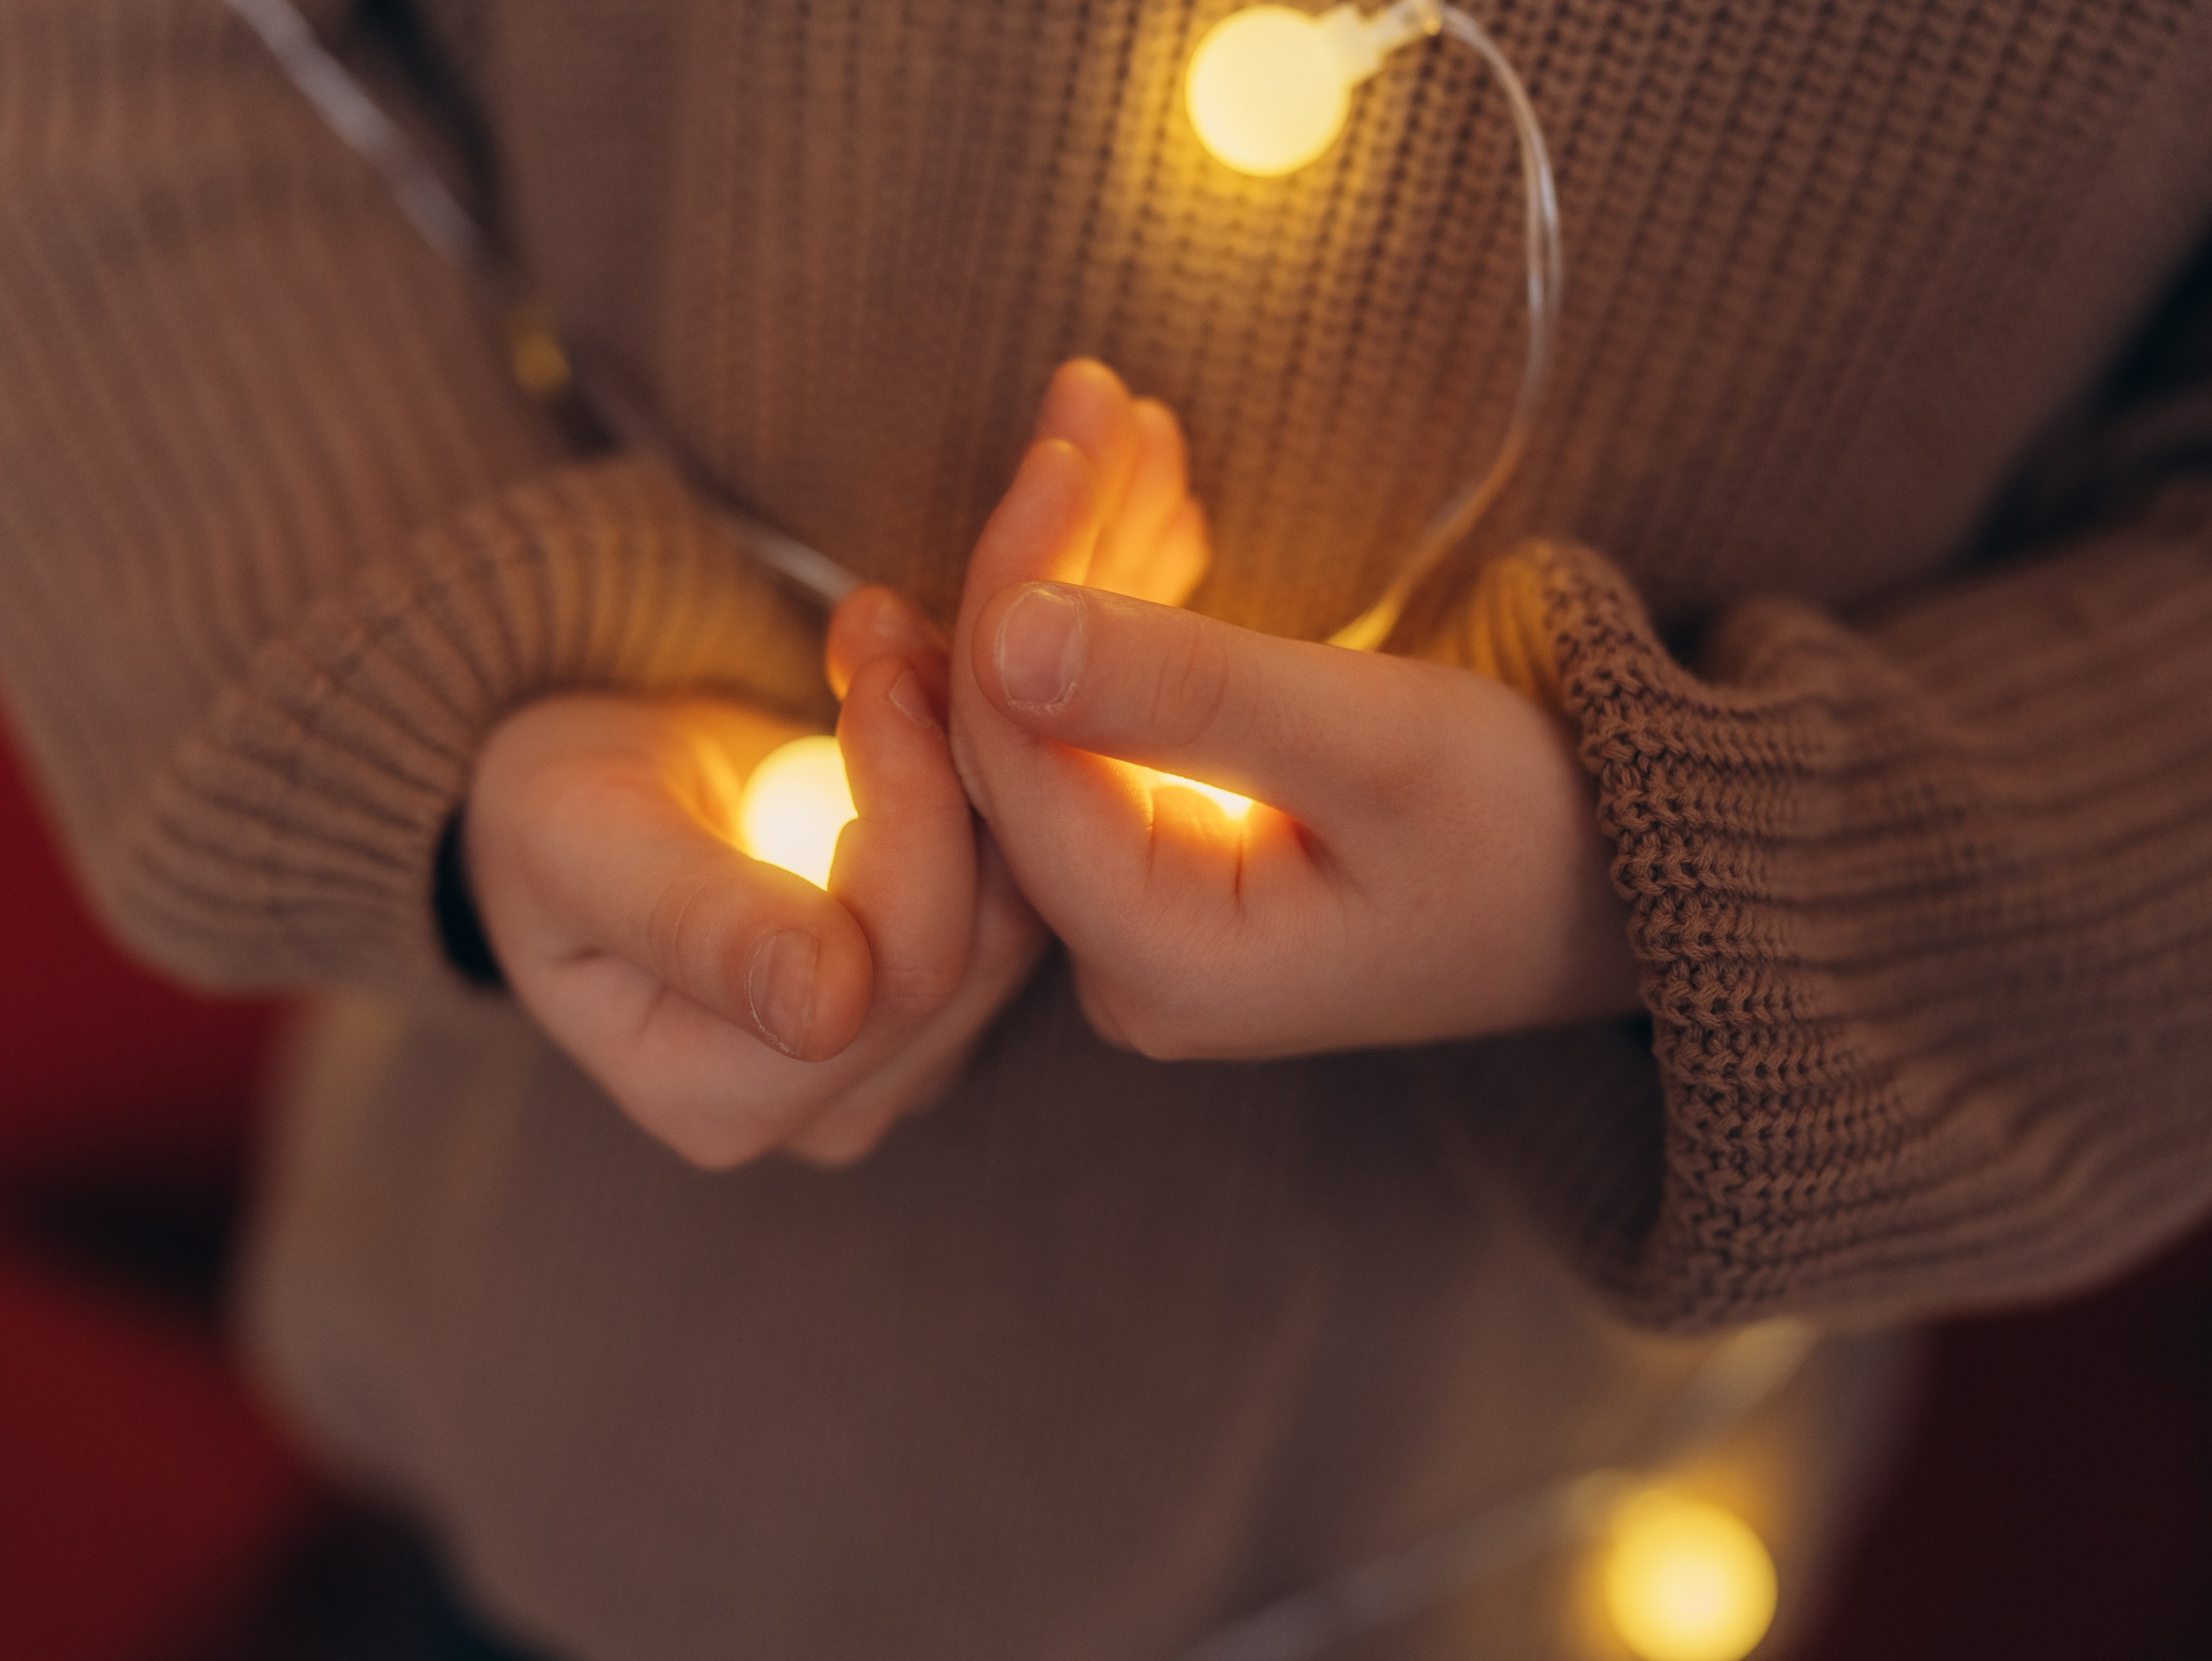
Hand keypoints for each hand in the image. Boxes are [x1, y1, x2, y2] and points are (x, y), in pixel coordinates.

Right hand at [464, 587, 1041, 1169]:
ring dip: (979, 762)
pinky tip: (928, 697)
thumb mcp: (582, 838)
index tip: (877, 671)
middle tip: (896, 635)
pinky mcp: (958, 995)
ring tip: (901, 647)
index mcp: (716, 1105)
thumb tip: (823, 1007)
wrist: (589, 780)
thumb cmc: (559, 803)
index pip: (886, 978)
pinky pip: (1025, 888)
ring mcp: (905, 1062)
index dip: (909, 812)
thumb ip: (694, 922)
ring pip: (1016, 914)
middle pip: (969, 951)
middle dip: (951, 772)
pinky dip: (990, 783)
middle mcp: (828, 1114)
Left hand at [948, 364, 1640, 1060]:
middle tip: (1095, 400)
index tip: (1071, 434)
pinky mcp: (1167, 861)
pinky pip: (1102, 718)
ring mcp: (1138, 914)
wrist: (1627, 881)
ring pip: (1054, 708)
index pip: (1018, 748)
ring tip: (1127, 424)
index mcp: (1160, 956)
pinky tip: (1153, 501)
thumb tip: (1003, 628)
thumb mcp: (1380, 741)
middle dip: (1052, 550)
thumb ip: (1189, 689)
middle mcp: (1121, 958)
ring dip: (1087, 557)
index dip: (1021, 576)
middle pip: (1022, 724)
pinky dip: (1123, 604)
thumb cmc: (1534, 828)